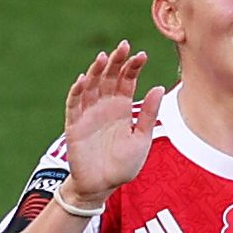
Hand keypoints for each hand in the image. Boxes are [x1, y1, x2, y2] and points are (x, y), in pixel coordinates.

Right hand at [58, 44, 153, 205]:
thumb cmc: (123, 165)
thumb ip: (148, 114)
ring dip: (96, 71)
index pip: (127, 80)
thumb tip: (158, 87)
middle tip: (123, 46)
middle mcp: (105, 106)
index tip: (141, 55)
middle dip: (116, 61)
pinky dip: (77, 92)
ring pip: (91, 86)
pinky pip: (74, 105)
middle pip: (109, 77)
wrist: (102, 186)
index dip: (133, 66)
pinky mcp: (74, 125)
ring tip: (103, 58)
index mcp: (122, 107)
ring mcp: (88, 114)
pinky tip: (83, 79)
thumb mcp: (141, 139)